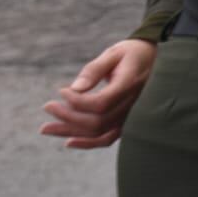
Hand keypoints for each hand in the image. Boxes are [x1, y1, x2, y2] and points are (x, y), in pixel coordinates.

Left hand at [40, 39, 156, 148]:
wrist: (152, 58)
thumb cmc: (130, 53)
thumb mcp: (113, 53)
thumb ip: (94, 70)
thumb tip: (74, 89)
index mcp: (130, 84)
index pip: (101, 103)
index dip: (77, 101)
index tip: (62, 91)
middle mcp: (133, 104)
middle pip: (96, 121)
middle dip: (67, 117)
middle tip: (47, 106)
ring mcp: (131, 115)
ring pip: (98, 132)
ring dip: (70, 132)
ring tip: (46, 128)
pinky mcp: (126, 121)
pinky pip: (107, 138)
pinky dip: (88, 143)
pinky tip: (69, 141)